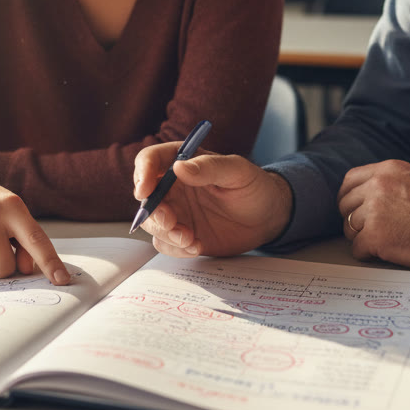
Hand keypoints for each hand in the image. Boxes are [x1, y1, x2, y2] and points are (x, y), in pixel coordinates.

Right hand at [132, 142, 292, 257]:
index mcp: (183, 162)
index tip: (145, 190)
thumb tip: (179, 167)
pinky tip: (197, 246)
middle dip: (153, 212)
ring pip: (152, 222)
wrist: (267, 217)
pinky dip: (176, 249)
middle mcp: (173, 186)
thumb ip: (210, 168)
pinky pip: (166, 243)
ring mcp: (176, 212)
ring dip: (165, 233)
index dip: (142, 173)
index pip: (150, 160)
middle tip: (171, 222)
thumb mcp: (238, 171)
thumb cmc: (254, 187)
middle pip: (145, 196)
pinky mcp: (182, 234)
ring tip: (191, 239)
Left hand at [337, 159, 409, 270]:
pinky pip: (357, 248)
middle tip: (370, 230)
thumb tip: (364, 194)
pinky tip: (385, 253)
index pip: (349, 180)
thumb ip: (388, 183)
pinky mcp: (376, 235)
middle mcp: (378, 185)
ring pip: (349, 228)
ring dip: (362, 238)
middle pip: (345, 205)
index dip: (350, 198)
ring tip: (384, 241)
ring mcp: (375, 210)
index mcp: (387, 170)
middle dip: (355, 220)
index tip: (355, 210)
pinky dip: (368, 254)